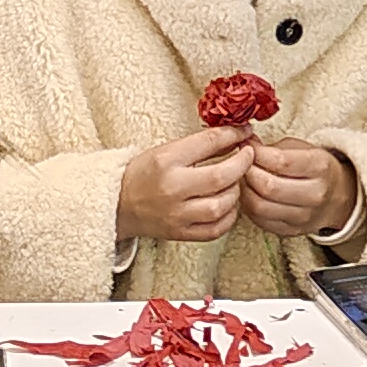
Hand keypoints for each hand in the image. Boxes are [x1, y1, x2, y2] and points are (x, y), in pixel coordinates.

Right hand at [115, 123, 254, 246]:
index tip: (244, 133)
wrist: (119, 204)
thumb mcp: (167, 151)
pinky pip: (216, 229)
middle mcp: (172, 189)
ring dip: (235, 191)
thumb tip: (234, 137)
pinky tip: (227, 205)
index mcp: (166, 161)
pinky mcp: (180, 234)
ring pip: (221, 205)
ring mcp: (177, 215)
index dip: (233, 135)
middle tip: (248, 156)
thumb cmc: (143, 174)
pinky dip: (229, 217)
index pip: (208, 143)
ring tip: (234, 182)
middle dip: (242, 164)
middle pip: (220, 176)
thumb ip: (200, 146)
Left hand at [239, 138, 359, 242]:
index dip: (258, 154)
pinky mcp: (291, 231)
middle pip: (269, 187)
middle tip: (243, 164)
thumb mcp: (304, 149)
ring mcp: (303, 216)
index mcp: (319, 167)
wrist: (337, 198)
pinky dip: (249, 207)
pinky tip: (251, 195)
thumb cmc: (317, 170)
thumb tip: (247, 144)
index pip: (281, 161)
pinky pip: (260, 221)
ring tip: (244, 180)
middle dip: (248, 172)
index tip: (248, 148)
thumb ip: (275, 147)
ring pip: (260, 207)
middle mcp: (314, 194)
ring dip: (245, 191)